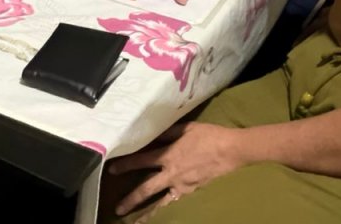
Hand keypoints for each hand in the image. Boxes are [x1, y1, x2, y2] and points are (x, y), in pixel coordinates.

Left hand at [110, 122, 243, 220]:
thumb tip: (148, 132)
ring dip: (146, 211)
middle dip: (131, 198)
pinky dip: (166, 210)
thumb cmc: (206, 135)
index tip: (112, 169)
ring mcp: (181, 185)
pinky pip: (175, 202)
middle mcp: (171, 173)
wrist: (228, 149)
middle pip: (146, 188)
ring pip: (160, 201)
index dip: (126, 164)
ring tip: (133, 221)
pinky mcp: (191, 191)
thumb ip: (165, 132)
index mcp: (167, 155)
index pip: (141, 160)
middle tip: (117, 206)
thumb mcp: (184, 127)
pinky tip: (160, 217)